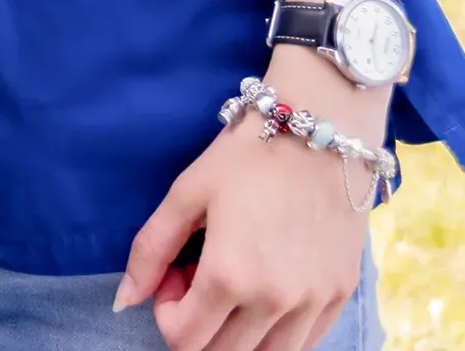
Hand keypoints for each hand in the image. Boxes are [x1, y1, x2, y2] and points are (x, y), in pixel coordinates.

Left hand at [119, 102, 371, 349]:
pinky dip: (274, 331)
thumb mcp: (185, 195)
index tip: (173, 275)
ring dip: (236, 332)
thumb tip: (123, 301)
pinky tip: (265, 288)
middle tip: (197, 276)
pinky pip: (302, 344)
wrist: (323, 134)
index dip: (166, 314)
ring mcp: (313, 304)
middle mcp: (275, 301)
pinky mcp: (340, 297)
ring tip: (232, 282)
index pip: (184, 340)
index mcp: (230, 277)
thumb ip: (150, 251)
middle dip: (197, 323)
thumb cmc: (247, 158)